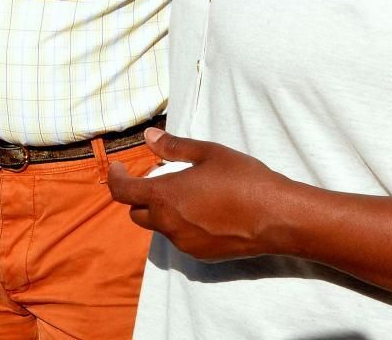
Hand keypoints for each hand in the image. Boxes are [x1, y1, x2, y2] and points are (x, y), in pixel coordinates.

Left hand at [107, 127, 293, 261]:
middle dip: (140, 196)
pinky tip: (206, 212)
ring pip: (160, 227)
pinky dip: (182, 225)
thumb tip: (148, 136)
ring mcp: (183, 243)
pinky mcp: (200, 255)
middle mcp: (168, 224)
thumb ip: (174, 147)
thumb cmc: (243, 179)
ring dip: (163, 211)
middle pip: (137, 213)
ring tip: (189, 194)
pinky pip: (181, 239)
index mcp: (164, 196)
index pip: (122, 191)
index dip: (115, 178)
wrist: (275, 217)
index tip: (119, 168)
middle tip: (160, 178)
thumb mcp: (208, 153)